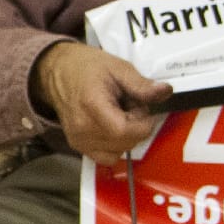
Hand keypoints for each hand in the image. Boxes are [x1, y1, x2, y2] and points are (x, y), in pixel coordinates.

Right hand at [33, 41, 171, 164]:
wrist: (57, 71)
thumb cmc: (87, 66)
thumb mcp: (118, 67)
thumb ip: (141, 84)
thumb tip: (166, 92)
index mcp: (92, 106)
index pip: (126, 131)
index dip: (142, 122)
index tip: (141, 106)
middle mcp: (82, 129)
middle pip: (125, 143)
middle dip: (136, 127)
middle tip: (129, 106)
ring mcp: (78, 140)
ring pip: (117, 152)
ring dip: (127, 137)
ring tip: (119, 115)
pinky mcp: (77, 146)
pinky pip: (105, 157)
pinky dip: (115, 146)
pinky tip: (112, 127)